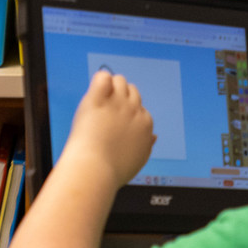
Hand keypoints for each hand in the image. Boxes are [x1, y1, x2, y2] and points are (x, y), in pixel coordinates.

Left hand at [62, 70, 155, 189]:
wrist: (95, 170)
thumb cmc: (114, 170)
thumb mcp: (138, 159)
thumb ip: (147, 145)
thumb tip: (153, 136)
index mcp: (145, 123)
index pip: (140, 108)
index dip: (127, 113)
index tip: (115, 123)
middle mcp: (134, 110)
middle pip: (132, 91)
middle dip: (121, 97)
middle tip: (106, 111)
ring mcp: (117, 103)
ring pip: (120, 81)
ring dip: (111, 87)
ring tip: (99, 100)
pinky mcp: (98, 99)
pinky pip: (103, 78)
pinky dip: (100, 81)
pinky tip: (95, 91)